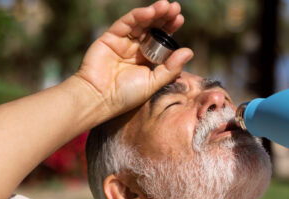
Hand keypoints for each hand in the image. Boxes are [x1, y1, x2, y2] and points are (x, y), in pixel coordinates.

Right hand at [74, 1, 192, 121]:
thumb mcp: (153, 82)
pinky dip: (138, 15)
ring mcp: (123, 42)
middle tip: (175, 8)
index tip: (179, 19)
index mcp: (146, 59)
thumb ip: (171, 68)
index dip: (169, 28)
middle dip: (164, 17)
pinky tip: (149, 11)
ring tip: (166, 6)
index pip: (160, 39)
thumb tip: (189, 51)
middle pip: (152, 28)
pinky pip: (125, 23)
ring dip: (153, 12)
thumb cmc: (126, 95)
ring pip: (140, 23)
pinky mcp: (110, 37)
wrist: (100, 99)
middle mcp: (135, 48)